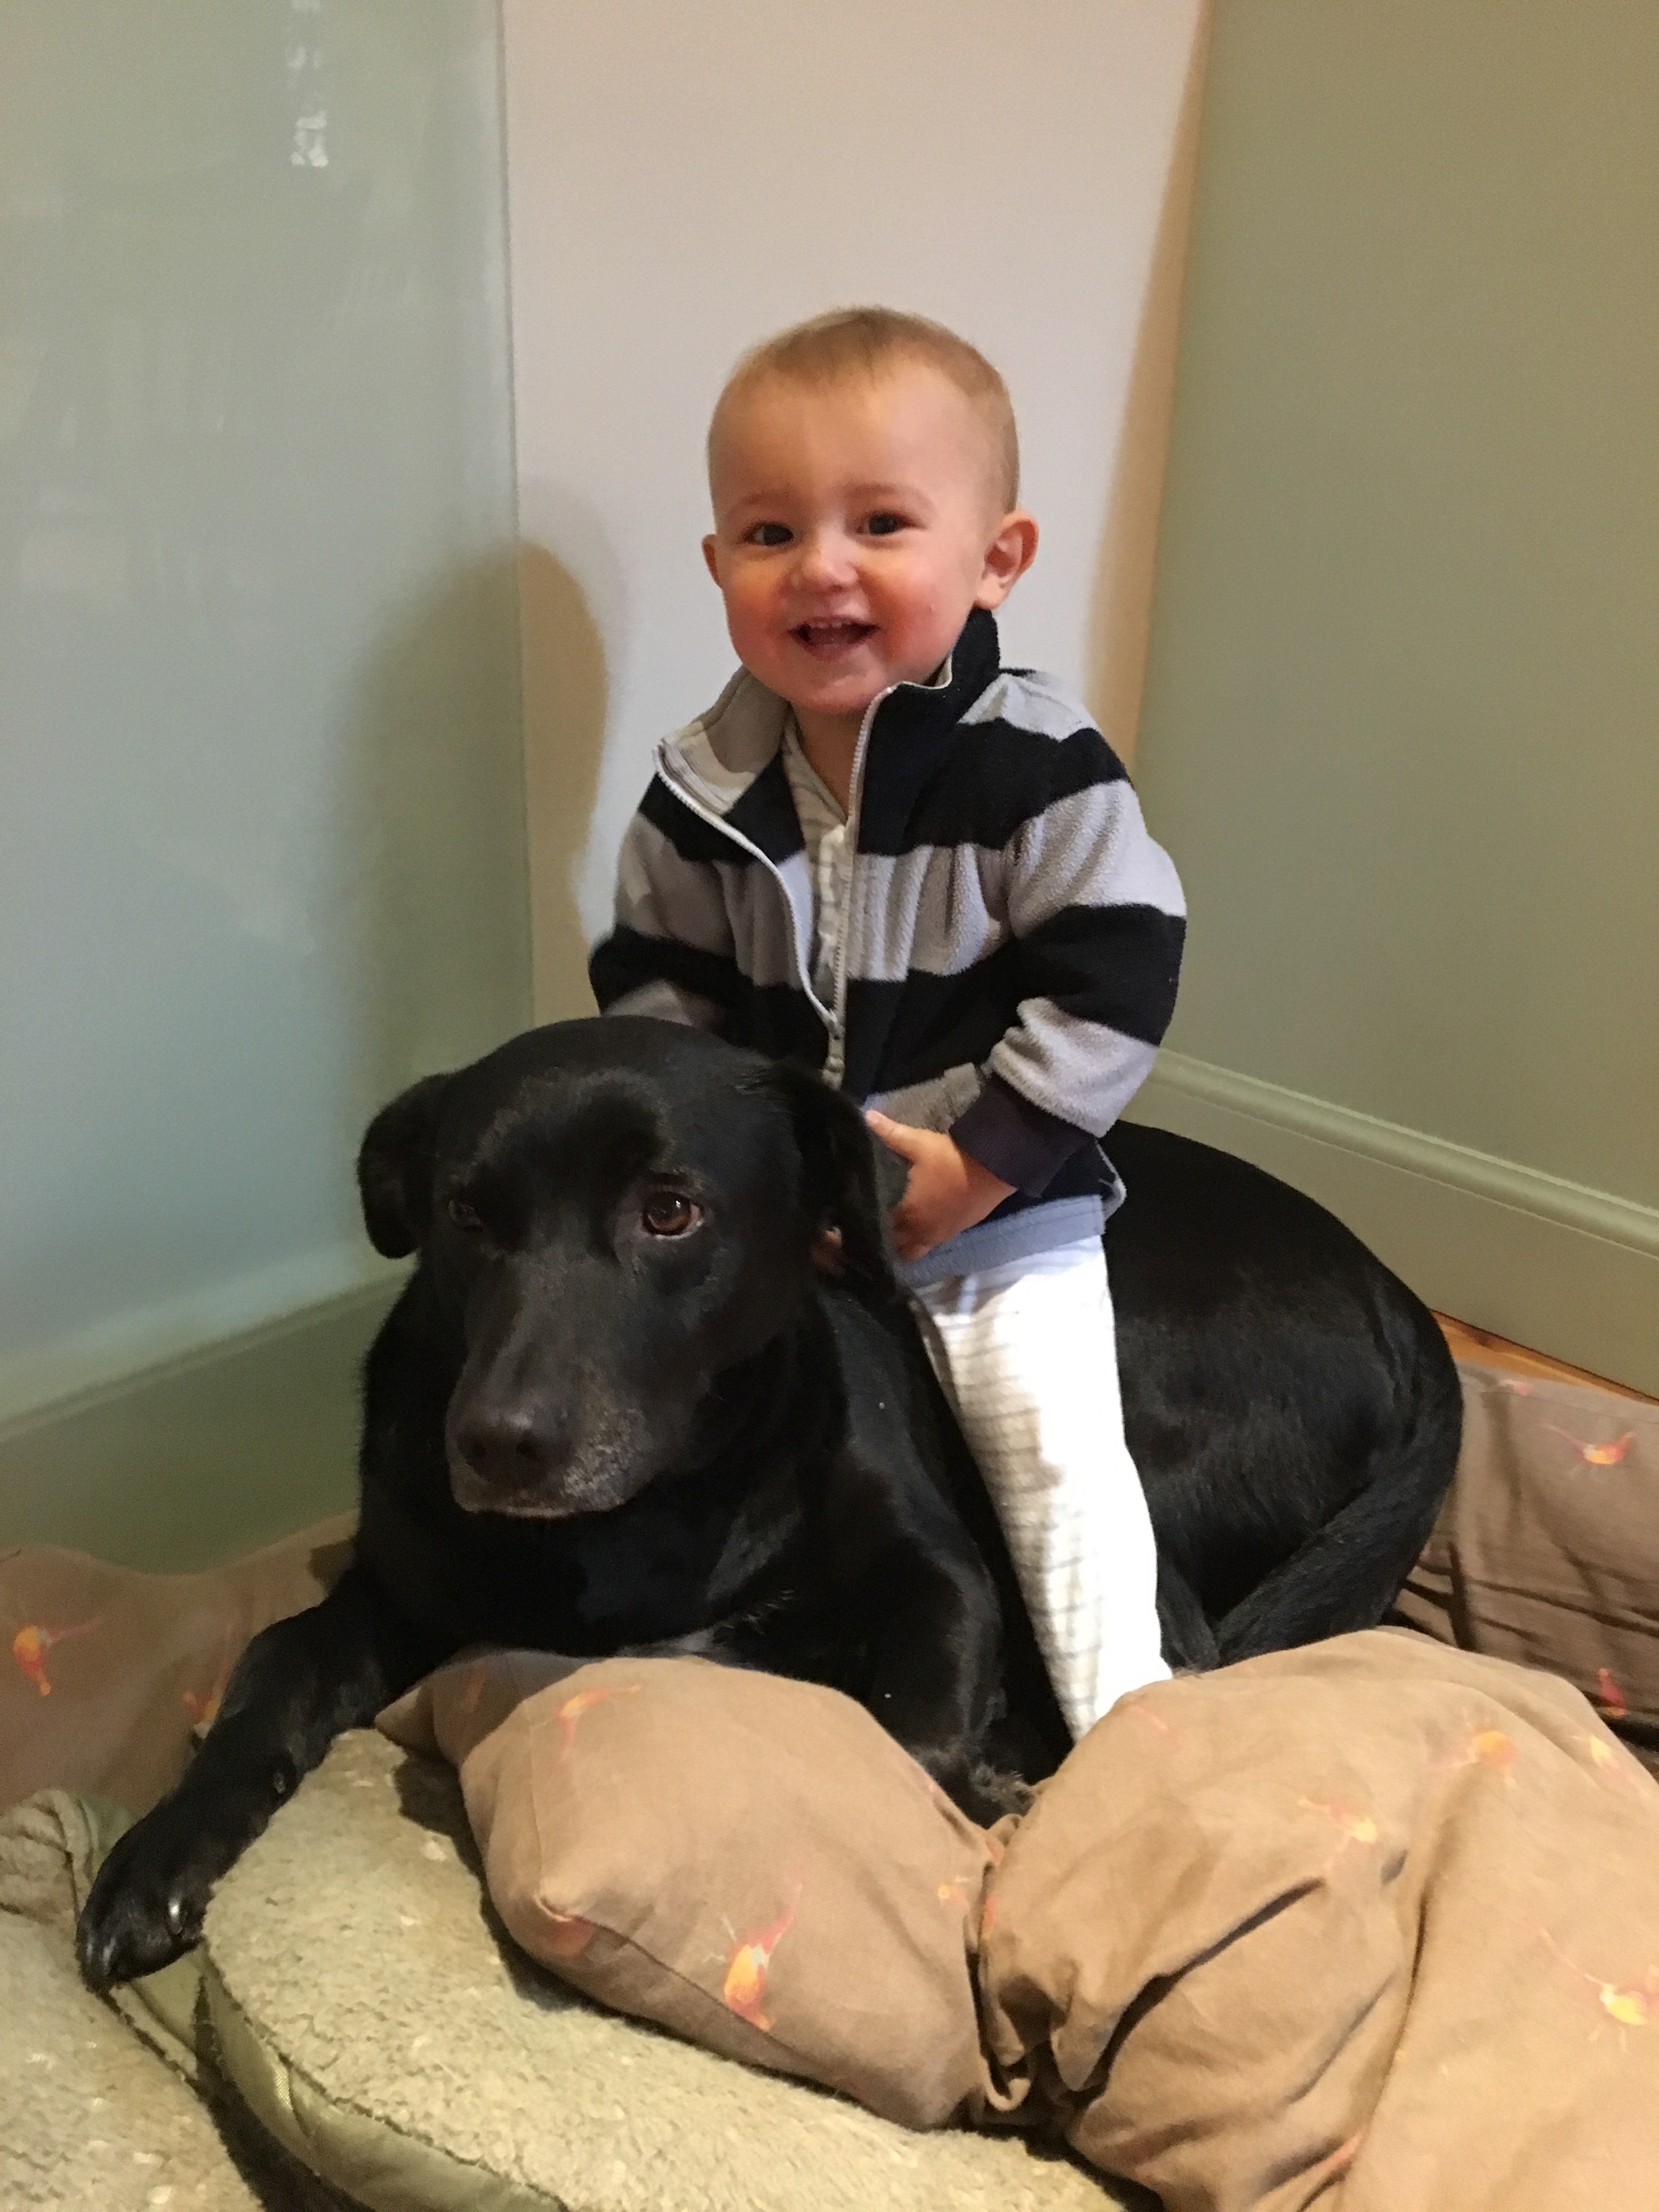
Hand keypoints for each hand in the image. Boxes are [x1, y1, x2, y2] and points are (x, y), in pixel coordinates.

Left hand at [863, 1112, 1014, 1262]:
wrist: (992, 1170)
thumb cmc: (950, 1158)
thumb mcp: (918, 1143)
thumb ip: (890, 1132)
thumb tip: (866, 1116)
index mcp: (904, 1208)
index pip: (874, 1219)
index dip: (863, 1213)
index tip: (855, 1206)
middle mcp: (916, 1228)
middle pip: (888, 1239)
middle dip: (878, 1230)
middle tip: (869, 1216)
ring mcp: (933, 1235)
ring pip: (905, 1249)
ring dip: (896, 1241)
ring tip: (889, 1227)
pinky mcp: (948, 1235)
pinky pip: (924, 1248)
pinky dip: (915, 1243)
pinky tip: (912, 1229)